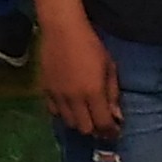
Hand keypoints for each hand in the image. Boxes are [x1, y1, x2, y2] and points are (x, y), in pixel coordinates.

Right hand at [35, 14, 121, 136]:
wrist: (62, 30)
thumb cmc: (91, 45)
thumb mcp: (109, 66)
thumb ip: (113, 93)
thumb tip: (116, 116)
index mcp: (93, 92)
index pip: (103, 123)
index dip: (110, 131)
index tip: (114, 132)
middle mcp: (74, 99)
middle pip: (85, 128)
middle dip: (95, 128)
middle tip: (100, 122)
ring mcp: (58, 96)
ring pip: (68, 122)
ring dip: (79, 122)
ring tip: (85, 114)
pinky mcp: (45, 90)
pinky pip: (54, 111)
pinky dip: (63, 113)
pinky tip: (69, 106)